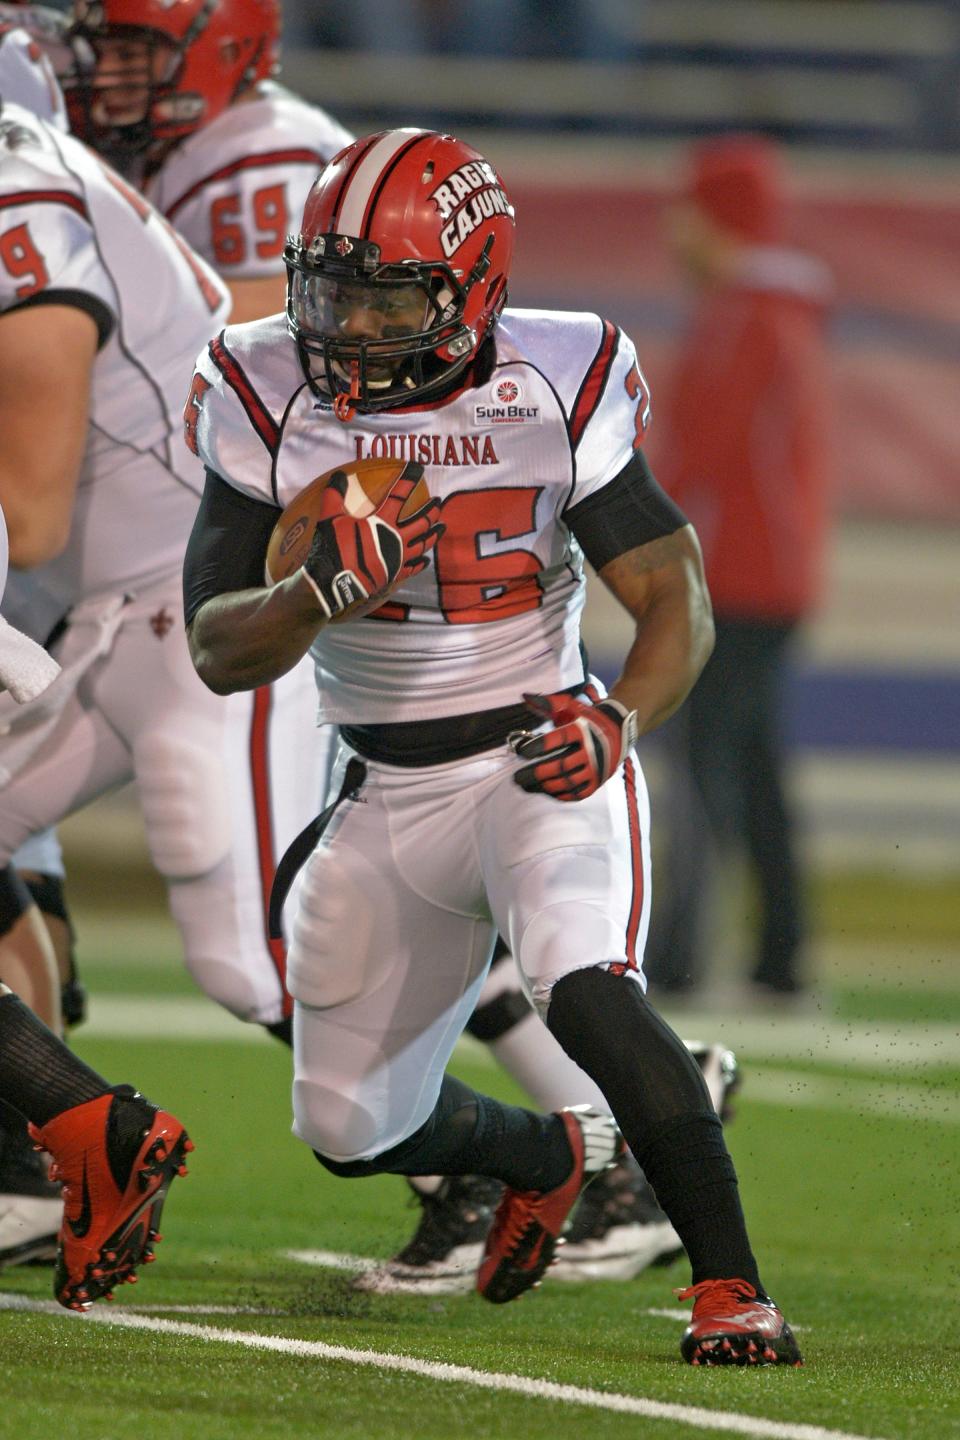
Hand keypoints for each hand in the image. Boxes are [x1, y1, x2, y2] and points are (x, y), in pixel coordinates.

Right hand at [300, 469, 442, 619]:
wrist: (336, 583)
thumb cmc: (334, 548)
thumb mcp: (330, 518)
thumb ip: (334, 495)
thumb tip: (337, 475)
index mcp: (382, 522)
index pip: (399, 495)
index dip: (409, 479)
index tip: (419, 467)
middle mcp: (396, 538)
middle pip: (421, 521)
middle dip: (431, 510)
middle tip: (438, 502)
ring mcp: (398, 558)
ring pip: (423, 544)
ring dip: (434, 534)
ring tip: (443, 527)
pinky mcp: (395, 575)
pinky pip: (413, 569)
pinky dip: (421, 563)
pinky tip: (427, 560)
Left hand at [513, 691, 637, 801]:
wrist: (619, 729)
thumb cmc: (588, 717)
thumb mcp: (571, 706)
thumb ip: (548, 703)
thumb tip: (525, 697)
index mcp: (583, 730)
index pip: (559, 739)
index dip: (540, 746)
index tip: (522, 752)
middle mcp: (592, 750)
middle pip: (562, 765)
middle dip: (537, 773)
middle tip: (518, 777)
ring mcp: (596, 768)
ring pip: (569, 782)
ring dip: (545, 786)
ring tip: (527, 786)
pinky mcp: (598, 781)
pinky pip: (578, 793)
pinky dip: (561, 795)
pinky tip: (545, 791)